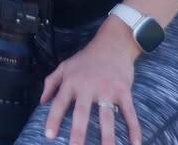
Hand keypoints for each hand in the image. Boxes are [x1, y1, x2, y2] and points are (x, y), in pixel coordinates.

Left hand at [40, 19, 141, 144]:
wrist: (112, 43)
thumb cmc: (86, 58)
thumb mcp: (64, 66)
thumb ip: (51, 82)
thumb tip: (42, 102)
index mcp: (72, 82)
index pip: (60, 103)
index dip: (54, 119)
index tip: (49, 136)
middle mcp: (88, 86)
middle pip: (82, 112)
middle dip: (79, 132)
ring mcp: (107, 89)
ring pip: (107, 116)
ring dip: (107, 136)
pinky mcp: (124, 91)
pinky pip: (129, 113)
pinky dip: (134, 129)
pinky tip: (135, 144)